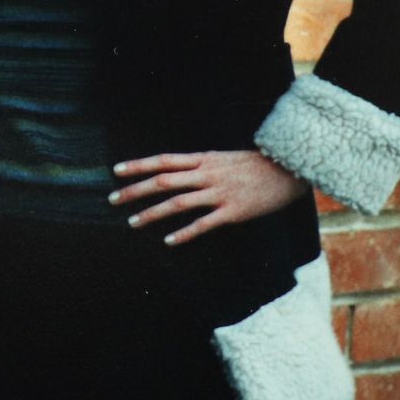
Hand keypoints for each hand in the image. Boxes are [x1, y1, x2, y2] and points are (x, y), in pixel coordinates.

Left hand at [108, 150, 307, 245]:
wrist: (287, 170)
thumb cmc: (253, 165)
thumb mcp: (222, 157)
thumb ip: (199, 165)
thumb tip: (175, 170)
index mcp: (203, 159)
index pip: (163, 160)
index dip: (138, 165)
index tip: (116, 171)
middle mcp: (206, 174)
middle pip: (164, 181)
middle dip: (135, 190)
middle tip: (112, 199)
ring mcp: (219, 193)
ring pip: (178, 202)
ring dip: (152, 213)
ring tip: (132, 222)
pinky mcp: (232, 212)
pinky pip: (203, 224)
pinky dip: (185, 233)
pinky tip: (169, 241)